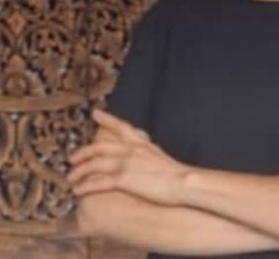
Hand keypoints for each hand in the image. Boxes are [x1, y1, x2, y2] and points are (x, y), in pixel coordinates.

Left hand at [67, 109, 189, 203]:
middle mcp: (131, 149)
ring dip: (79, 171)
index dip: (107, 119)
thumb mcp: (159, 154)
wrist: (182, 181)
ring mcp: (126, 163)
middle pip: (100, 147)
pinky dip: (85, 186)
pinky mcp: (124, 179)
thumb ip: (147, 149)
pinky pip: (99, 182)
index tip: (96, 113)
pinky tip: (77, 191)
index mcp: (140, 142)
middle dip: (83, 152)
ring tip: (70, 178)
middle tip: (71, 157)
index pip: (121, 126)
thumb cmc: (174, 171)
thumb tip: (143, 147)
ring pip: (95, 164)